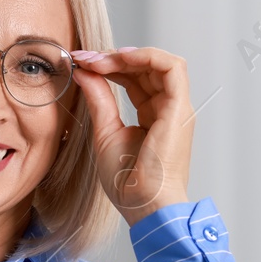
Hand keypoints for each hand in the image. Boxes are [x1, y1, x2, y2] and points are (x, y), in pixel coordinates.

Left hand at [69, 45, 195, 225]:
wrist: (144, 206)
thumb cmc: (127, 182)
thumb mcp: (105, 132)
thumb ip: (99, 100)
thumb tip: (85, 72)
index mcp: (152, 117)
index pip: (134, 79)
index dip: (109, 67)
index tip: (81, 64)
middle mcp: (168, 109)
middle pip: (145, 68)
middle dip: (113, 58)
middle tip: (84, 58)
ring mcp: (176, 108)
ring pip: (160, 62)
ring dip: (128, 55)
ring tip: (99, 60)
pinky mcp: (180, 109)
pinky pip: (171, 68)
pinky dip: (147, 57)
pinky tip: (120, 59)